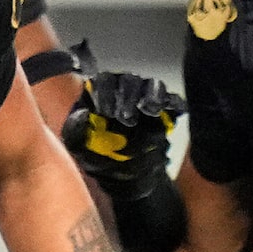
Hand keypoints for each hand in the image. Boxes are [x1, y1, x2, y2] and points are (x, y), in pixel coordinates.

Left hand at [61, 69, 184, 191]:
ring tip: (151, 111)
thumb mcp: (78, 145)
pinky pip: (173, 101)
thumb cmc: (97, 152)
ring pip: (152, 86)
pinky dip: (175, 104)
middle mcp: (124, 88)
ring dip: (152, 97)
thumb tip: (83, 116)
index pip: (102, 82)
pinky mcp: (165, 109)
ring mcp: (146, 96)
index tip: (104, 112)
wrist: (123, 170)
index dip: (104, 94)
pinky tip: (176, 110)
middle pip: (129, 81)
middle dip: (128, 98)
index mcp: (99, 92)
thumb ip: (76, 130)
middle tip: (126, 118)